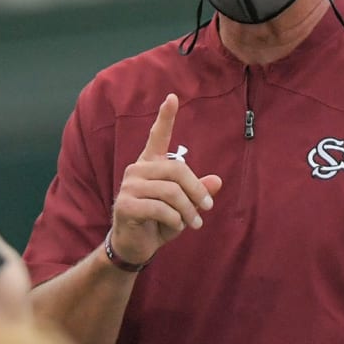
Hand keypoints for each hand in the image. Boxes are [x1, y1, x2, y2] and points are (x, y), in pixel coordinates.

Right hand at [109, 93, 222, 266]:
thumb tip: (217, 180)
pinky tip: (176, 226)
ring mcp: (129, 187)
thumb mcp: (184, 206)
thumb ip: (198, 192)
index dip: (165, 117)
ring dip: (188, 211)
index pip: (157, 136)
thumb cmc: (159, 222)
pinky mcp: (125, 205)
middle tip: (207, 208)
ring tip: (194, 223)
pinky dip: (175, 220)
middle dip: (196, 190)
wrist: (135, 246)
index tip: (172, 97)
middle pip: (176, 170)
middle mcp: (137, 170)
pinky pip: (160, 208)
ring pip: (171, 192)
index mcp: (150, 165)